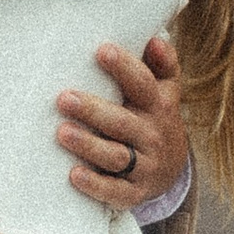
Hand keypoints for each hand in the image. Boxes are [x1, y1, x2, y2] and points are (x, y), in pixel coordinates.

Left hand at [56, 30, 187, 211]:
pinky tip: (74, 174)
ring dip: (89, 145)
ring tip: (62, 132)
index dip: (124, 68)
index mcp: (158, 106)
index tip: (101, 50)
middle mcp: (153, 135)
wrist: (171, 169)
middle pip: (122, 122)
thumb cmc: (154, 117)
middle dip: (93, 110)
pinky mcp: (134, 193)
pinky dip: (95, 185)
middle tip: (63, 98)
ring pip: (116, 156)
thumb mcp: (165, 90)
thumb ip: (163, 64)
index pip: (143, 84)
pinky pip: (115, 191)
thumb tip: (155, 40)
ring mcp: (145, 166)